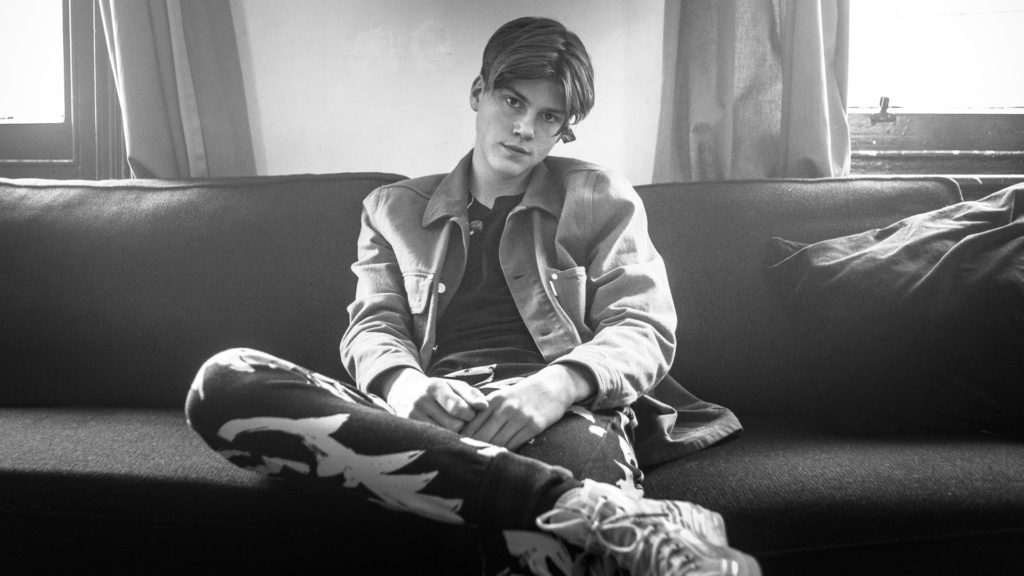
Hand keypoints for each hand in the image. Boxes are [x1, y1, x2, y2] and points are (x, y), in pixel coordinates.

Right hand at [382, 368, 488, 432]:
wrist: (404, 393)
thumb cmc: (439, 391)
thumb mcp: (454, 386)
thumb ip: (471, 394)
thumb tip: (484, 406)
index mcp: (435, 387)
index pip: (459, 408)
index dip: (469, 414)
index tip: (469, 413)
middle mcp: (421, 401)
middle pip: (453, 425)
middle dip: (461, 424)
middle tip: (459, 420)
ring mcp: (412, 417)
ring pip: (444, 435)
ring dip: (452, 433)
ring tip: (449, 426)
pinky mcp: (408, 429)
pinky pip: (433, 441)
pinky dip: (441, 439)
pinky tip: (441, 433)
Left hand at [462, 365, 594, 449]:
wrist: (552, 387)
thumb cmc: (523, 394)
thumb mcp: (503, 396)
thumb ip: (486, 411)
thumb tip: (467, 430)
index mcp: (494, 400)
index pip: (472, 424)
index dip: (463, 439)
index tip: (456, 450)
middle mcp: (505, 408)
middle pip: (482, 435)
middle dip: (472, 449)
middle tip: (464, 461)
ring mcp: (520, 417)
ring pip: (498, 441)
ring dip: (488, 453)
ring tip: (480, 464)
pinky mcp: (533, 426)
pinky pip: (515, 444)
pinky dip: (505, 452)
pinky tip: (500, 458)